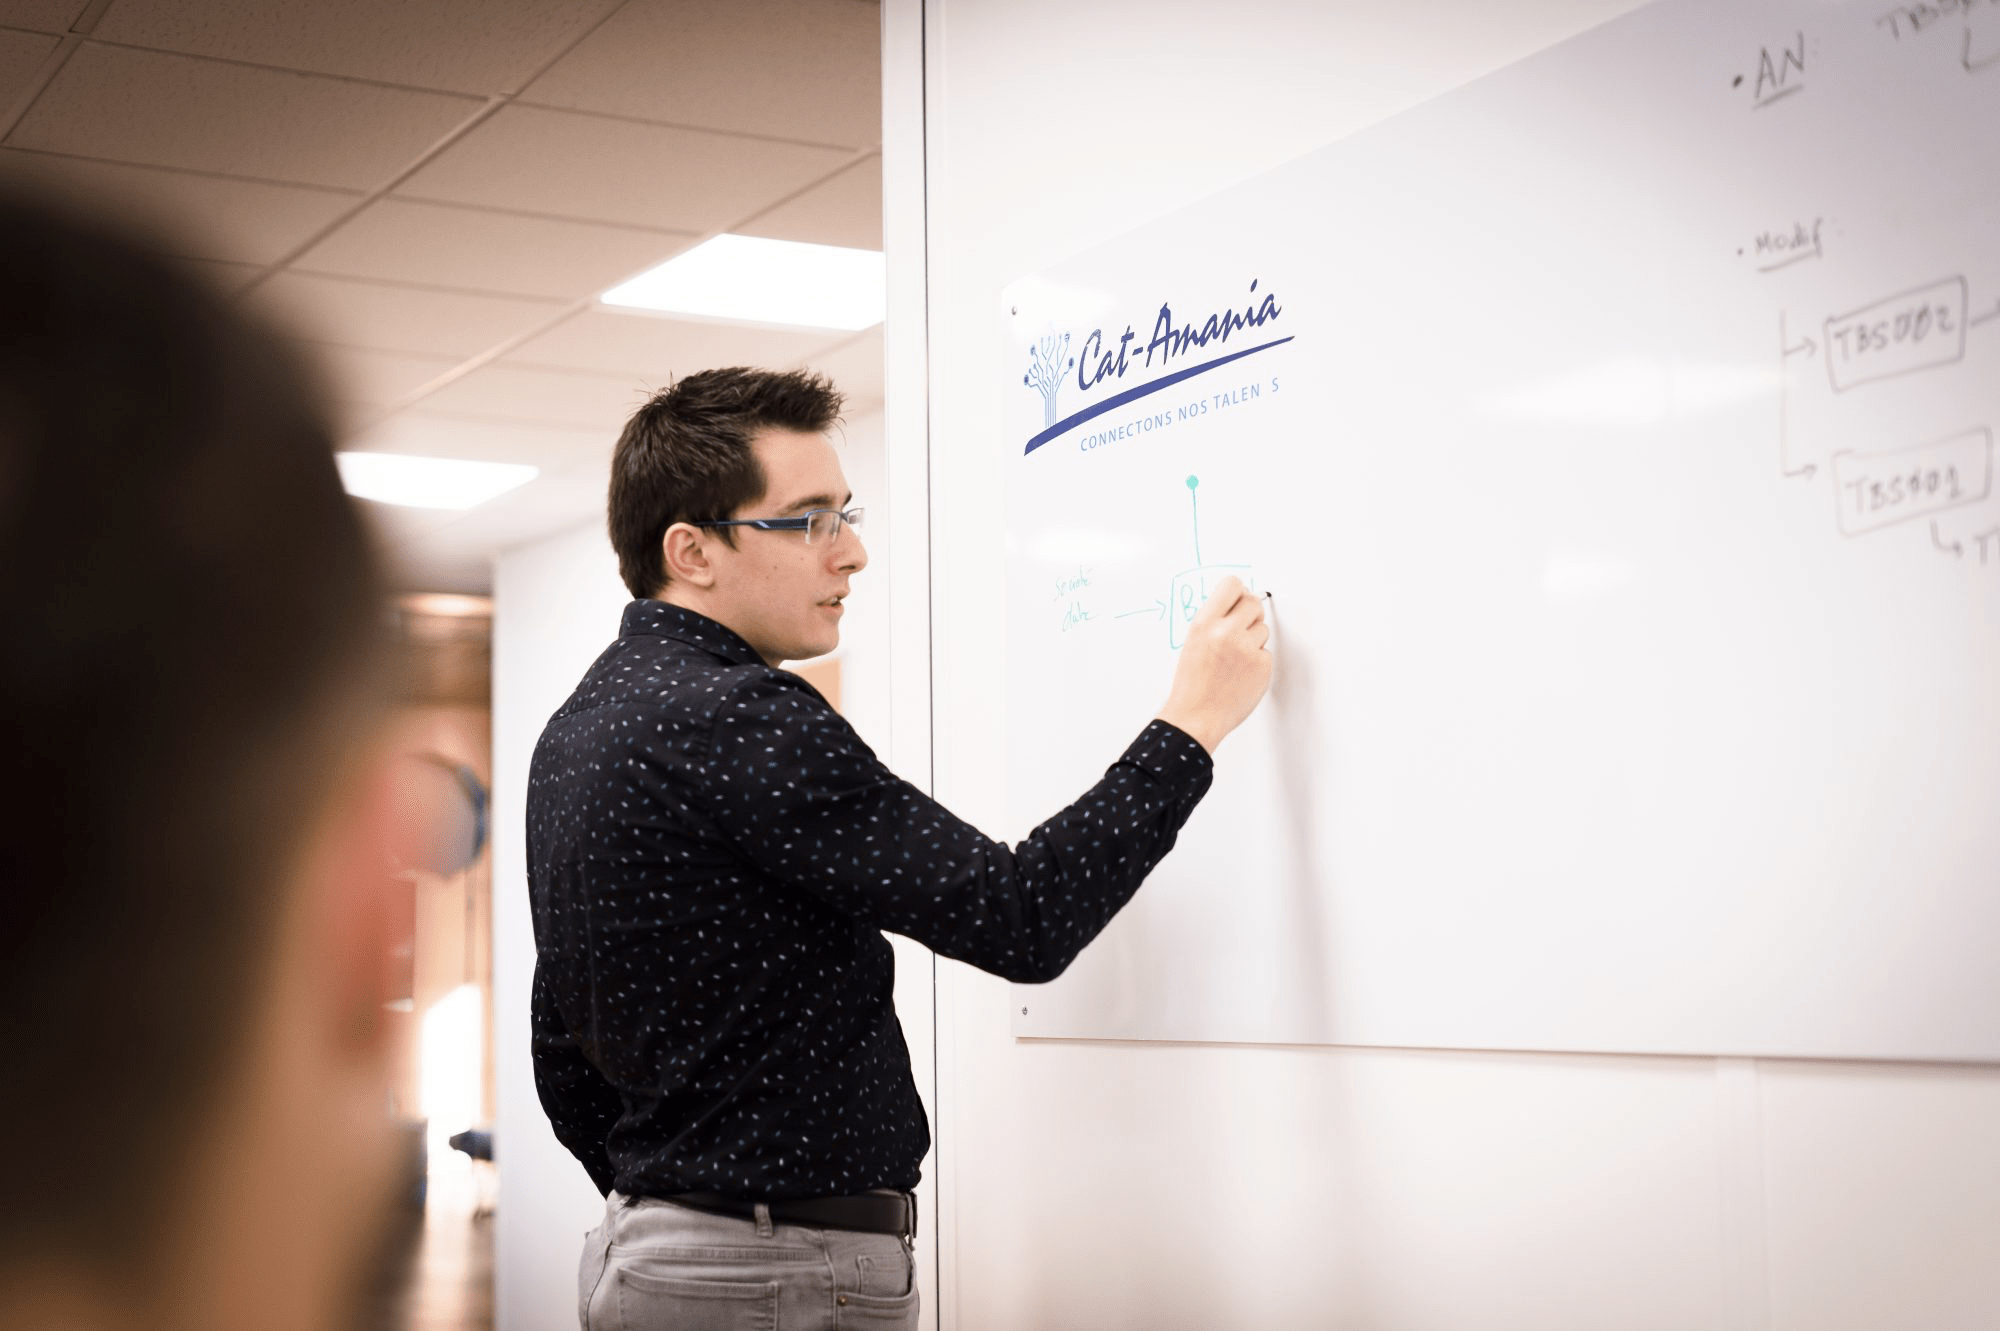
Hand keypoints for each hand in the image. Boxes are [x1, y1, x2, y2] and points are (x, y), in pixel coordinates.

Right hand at [1156, 577, 1271, 753]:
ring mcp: (1247, 649)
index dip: (1237, 592)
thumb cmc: (1192, 682)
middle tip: (1241, 628)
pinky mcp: (1262, 666)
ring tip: (1235, 659)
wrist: (1196, 716)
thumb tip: (1238, 601)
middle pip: (1253, 602)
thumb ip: (1215, 620)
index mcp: (1205, 623)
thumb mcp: (1194, 641)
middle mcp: (1226, 632)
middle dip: (1250, 613)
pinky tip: (1241, 673)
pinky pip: (1266, 652)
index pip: (1232, 585)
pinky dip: (1257, 661)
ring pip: (1263, 628)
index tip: (1237, 600)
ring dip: (1254, 639)